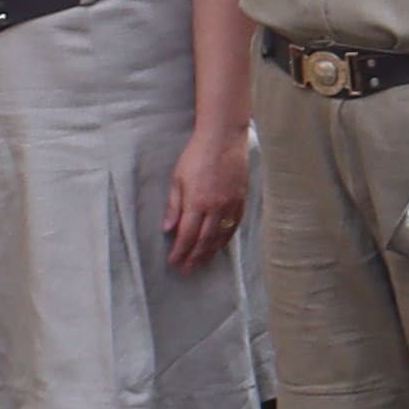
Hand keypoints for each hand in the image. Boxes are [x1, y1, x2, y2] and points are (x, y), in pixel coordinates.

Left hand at [163, 123, 246, 273]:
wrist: (223, 138)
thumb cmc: (197, 155)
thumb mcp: (178, 179)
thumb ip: (174, 206)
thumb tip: (168, 229)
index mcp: (197, 202)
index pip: (187, 235)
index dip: (179, 251)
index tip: (173, 262)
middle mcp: (215, 207)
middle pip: (204, 240)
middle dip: (194, 257)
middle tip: (187, 270)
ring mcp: (230, 204)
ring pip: (220, 236)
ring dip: (210, 252)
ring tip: (202, 263)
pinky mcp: (241, 199)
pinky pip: (234, 225)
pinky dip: (226, 238)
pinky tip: (219, 246)